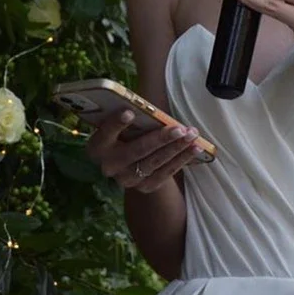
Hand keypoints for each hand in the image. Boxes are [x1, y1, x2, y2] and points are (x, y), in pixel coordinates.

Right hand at [86, 110, 204, 193]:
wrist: (128, 164)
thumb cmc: (125, 134)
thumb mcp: (120, 125)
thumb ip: (128, 117)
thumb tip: (148, 107)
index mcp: (98, 146)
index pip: (105, 134)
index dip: (116, 124)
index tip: (129, 112)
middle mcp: (110, 165)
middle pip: (137, 150)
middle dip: (161, 139)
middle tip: (180, 128)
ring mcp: (127, 179)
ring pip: (155, 162)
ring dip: (177, 148)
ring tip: (192, 135)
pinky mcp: (145, 187)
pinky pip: (166, 173)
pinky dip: (182, 159)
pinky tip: (195, 148)